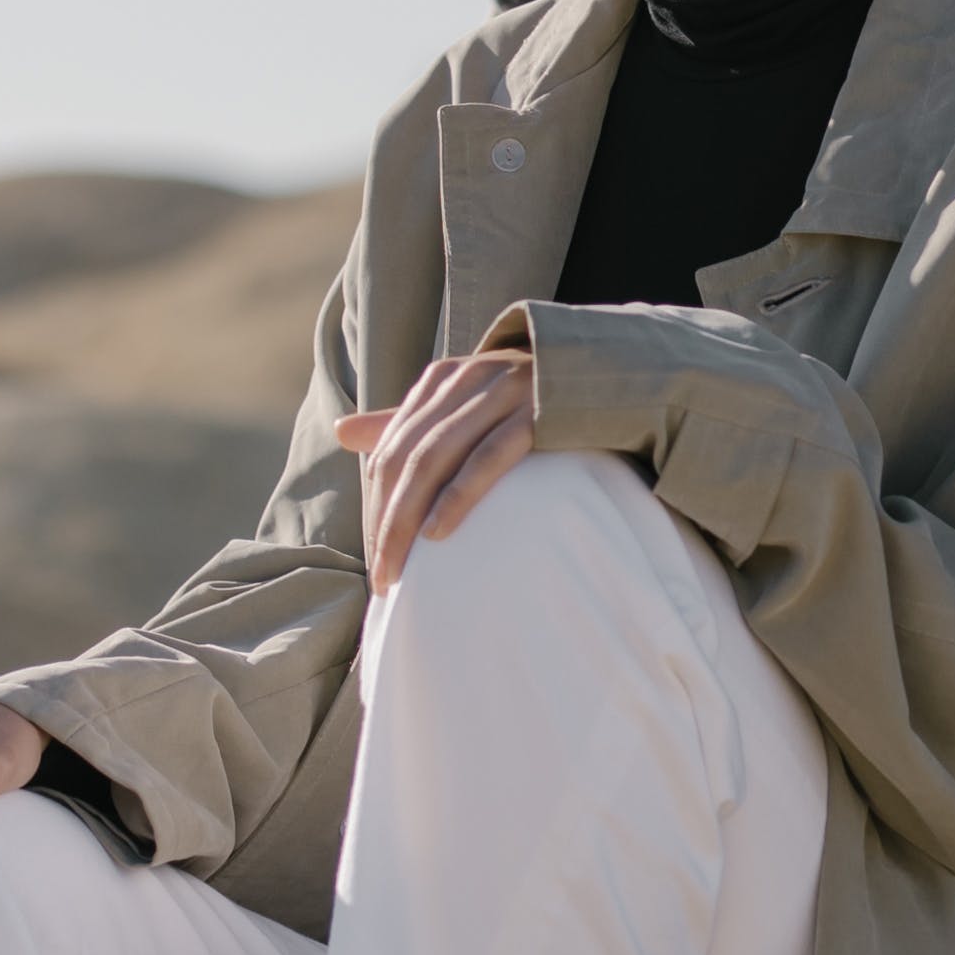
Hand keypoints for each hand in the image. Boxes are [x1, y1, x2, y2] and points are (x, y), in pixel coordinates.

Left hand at [335, 341, 544, 591]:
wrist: (612, 378)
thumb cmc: (533, 403)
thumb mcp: (467, 405)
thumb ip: (408, 421)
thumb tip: (342, 430)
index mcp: (444, 379)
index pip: (390, 449)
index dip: (374, 505)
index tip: (373, 558)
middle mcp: (468, 379)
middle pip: (406, 457)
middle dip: (386, 521)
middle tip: (383, 576)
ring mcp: (503, 392)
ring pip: (435, 458)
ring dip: (409, 519)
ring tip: (401, 568)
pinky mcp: (539, 413)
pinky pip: (489, 457)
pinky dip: (459, 495)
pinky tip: (439, 532)